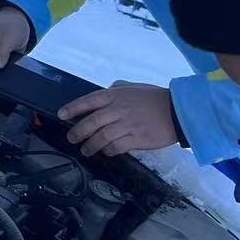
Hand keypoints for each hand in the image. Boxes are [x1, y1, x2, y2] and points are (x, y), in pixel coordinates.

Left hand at [59, 82, 181, 156]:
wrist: (178, 111)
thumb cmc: (155, 98)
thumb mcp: (134, 87)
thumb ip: (118, 89)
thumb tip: (106, 90)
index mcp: (115, 95)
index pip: (88, 101)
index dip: (72, 108)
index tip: (61, 115)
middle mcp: (118, 110)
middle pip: (91, 122)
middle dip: (78, 131)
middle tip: (71, 138)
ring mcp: (127, 125)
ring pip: (101, 137)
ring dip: (90, 145)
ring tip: (85, 150)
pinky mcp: (137, 139)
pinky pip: (117, 147)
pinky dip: (108, 151)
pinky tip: (106, 152)